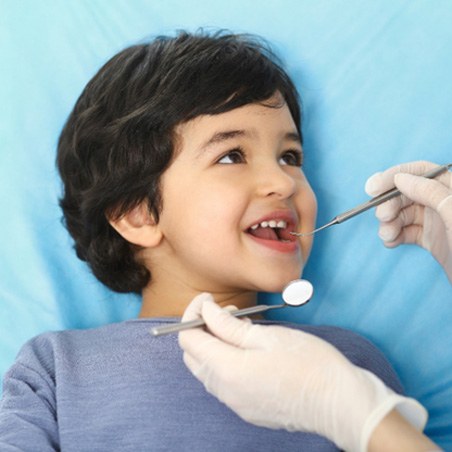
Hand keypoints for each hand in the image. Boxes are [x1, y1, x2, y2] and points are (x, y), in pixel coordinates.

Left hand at [179, 294, 426, 451]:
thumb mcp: (268, 335)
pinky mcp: (248, 409)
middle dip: (200, 329)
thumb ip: (229, 326)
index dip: (193, 314)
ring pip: (206, 370)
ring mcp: (236, 404)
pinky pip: (223, 383)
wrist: (340, 404)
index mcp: (228, 370)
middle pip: (193, 356)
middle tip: (225, 312)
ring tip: (239, 328)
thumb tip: (205, 312)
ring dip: (213, 346)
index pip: (188, 339)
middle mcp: (225, 391)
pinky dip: (224, 362)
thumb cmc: (310, 363)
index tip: (208, 299)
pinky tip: (247, 350)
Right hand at [365, 161, 451, 281]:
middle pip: (409, 193)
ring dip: (390, 222)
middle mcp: (445, 202)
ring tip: (387, 235)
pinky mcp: (433, 240)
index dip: (394, 176)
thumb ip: (431, 192)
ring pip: (405, 213)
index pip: (422, 172)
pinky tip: (391, 242)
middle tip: (382, 217)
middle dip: (390, 204)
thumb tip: (401, 178)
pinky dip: (395, 235)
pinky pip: (408, 231)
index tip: (372, 188)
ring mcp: (439, 221)